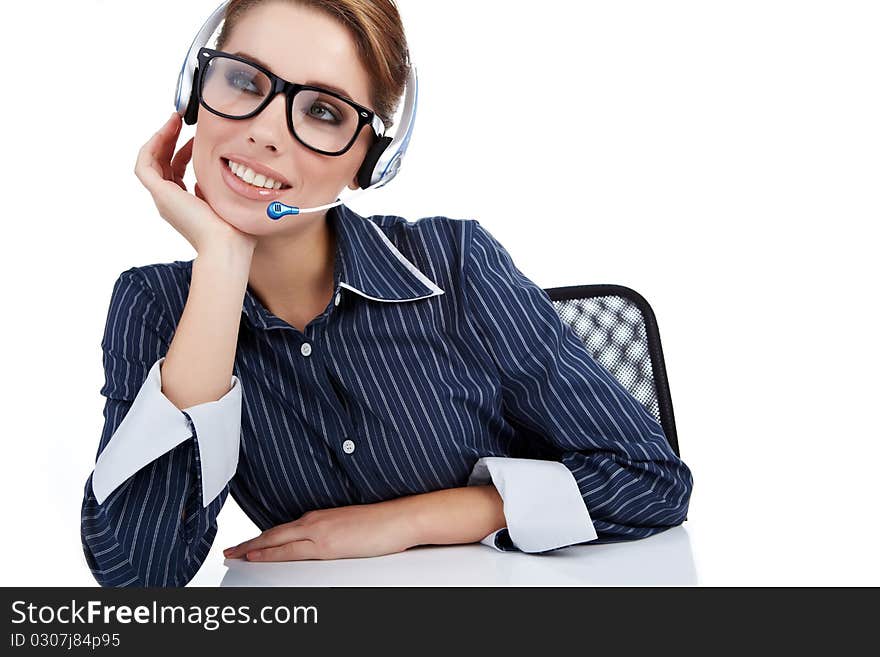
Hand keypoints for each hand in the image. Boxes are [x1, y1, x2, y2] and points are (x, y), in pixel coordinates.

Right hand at [134, 111, 257, 255]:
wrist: (228, 246)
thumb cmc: (236, 232)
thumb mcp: (228, 202)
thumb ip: (220, 188)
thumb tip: (223, 172)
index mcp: (186, 205)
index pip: (177, 172)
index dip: (184, 151)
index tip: (197, 137)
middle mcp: (171, 202)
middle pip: (162, 164)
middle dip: (170, 140)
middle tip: (181, 120)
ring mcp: (164, 199)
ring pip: (151, 162)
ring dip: (161, 138)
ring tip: (174, 120)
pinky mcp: (161, 194)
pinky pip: (144, 164)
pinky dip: (152, 145)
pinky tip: (167, 130)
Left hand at [223, 500, 420, 560]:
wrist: (398, 518)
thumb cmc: (381, 523)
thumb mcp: (349, 527)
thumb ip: (330, 534)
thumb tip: (320, 544)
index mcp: (319, 517)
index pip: (283, 530)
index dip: (262, 538)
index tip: (246, 544)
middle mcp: (314, 522)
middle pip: (273, 534)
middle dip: (249, 543)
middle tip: (229, 550)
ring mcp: (319, 532)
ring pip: (276, 541)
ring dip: (253, 548)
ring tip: (235, 554)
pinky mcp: (326, 545)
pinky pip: (291, 551)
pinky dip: (270, 552)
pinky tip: (257, 555)